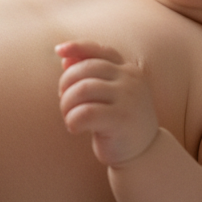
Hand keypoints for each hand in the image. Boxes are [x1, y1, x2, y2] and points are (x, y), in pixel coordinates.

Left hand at [57, 41, 159, 166]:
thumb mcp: (107, 94)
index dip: (77, 47)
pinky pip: (85, 112)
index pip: (100, 51)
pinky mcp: (122, 119)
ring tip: (69, 117)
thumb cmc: (117, 120)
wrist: (143, 154)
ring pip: (82, 89)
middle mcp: (131, 80)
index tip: (58, 51)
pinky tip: (75, 128)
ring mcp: (129, 98)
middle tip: (65, 103)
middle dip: (65, 85)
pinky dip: (72, 120)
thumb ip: (90, 75)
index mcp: (127, 70)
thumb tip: (64, 58)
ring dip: (66, 104)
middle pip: (84, 69)